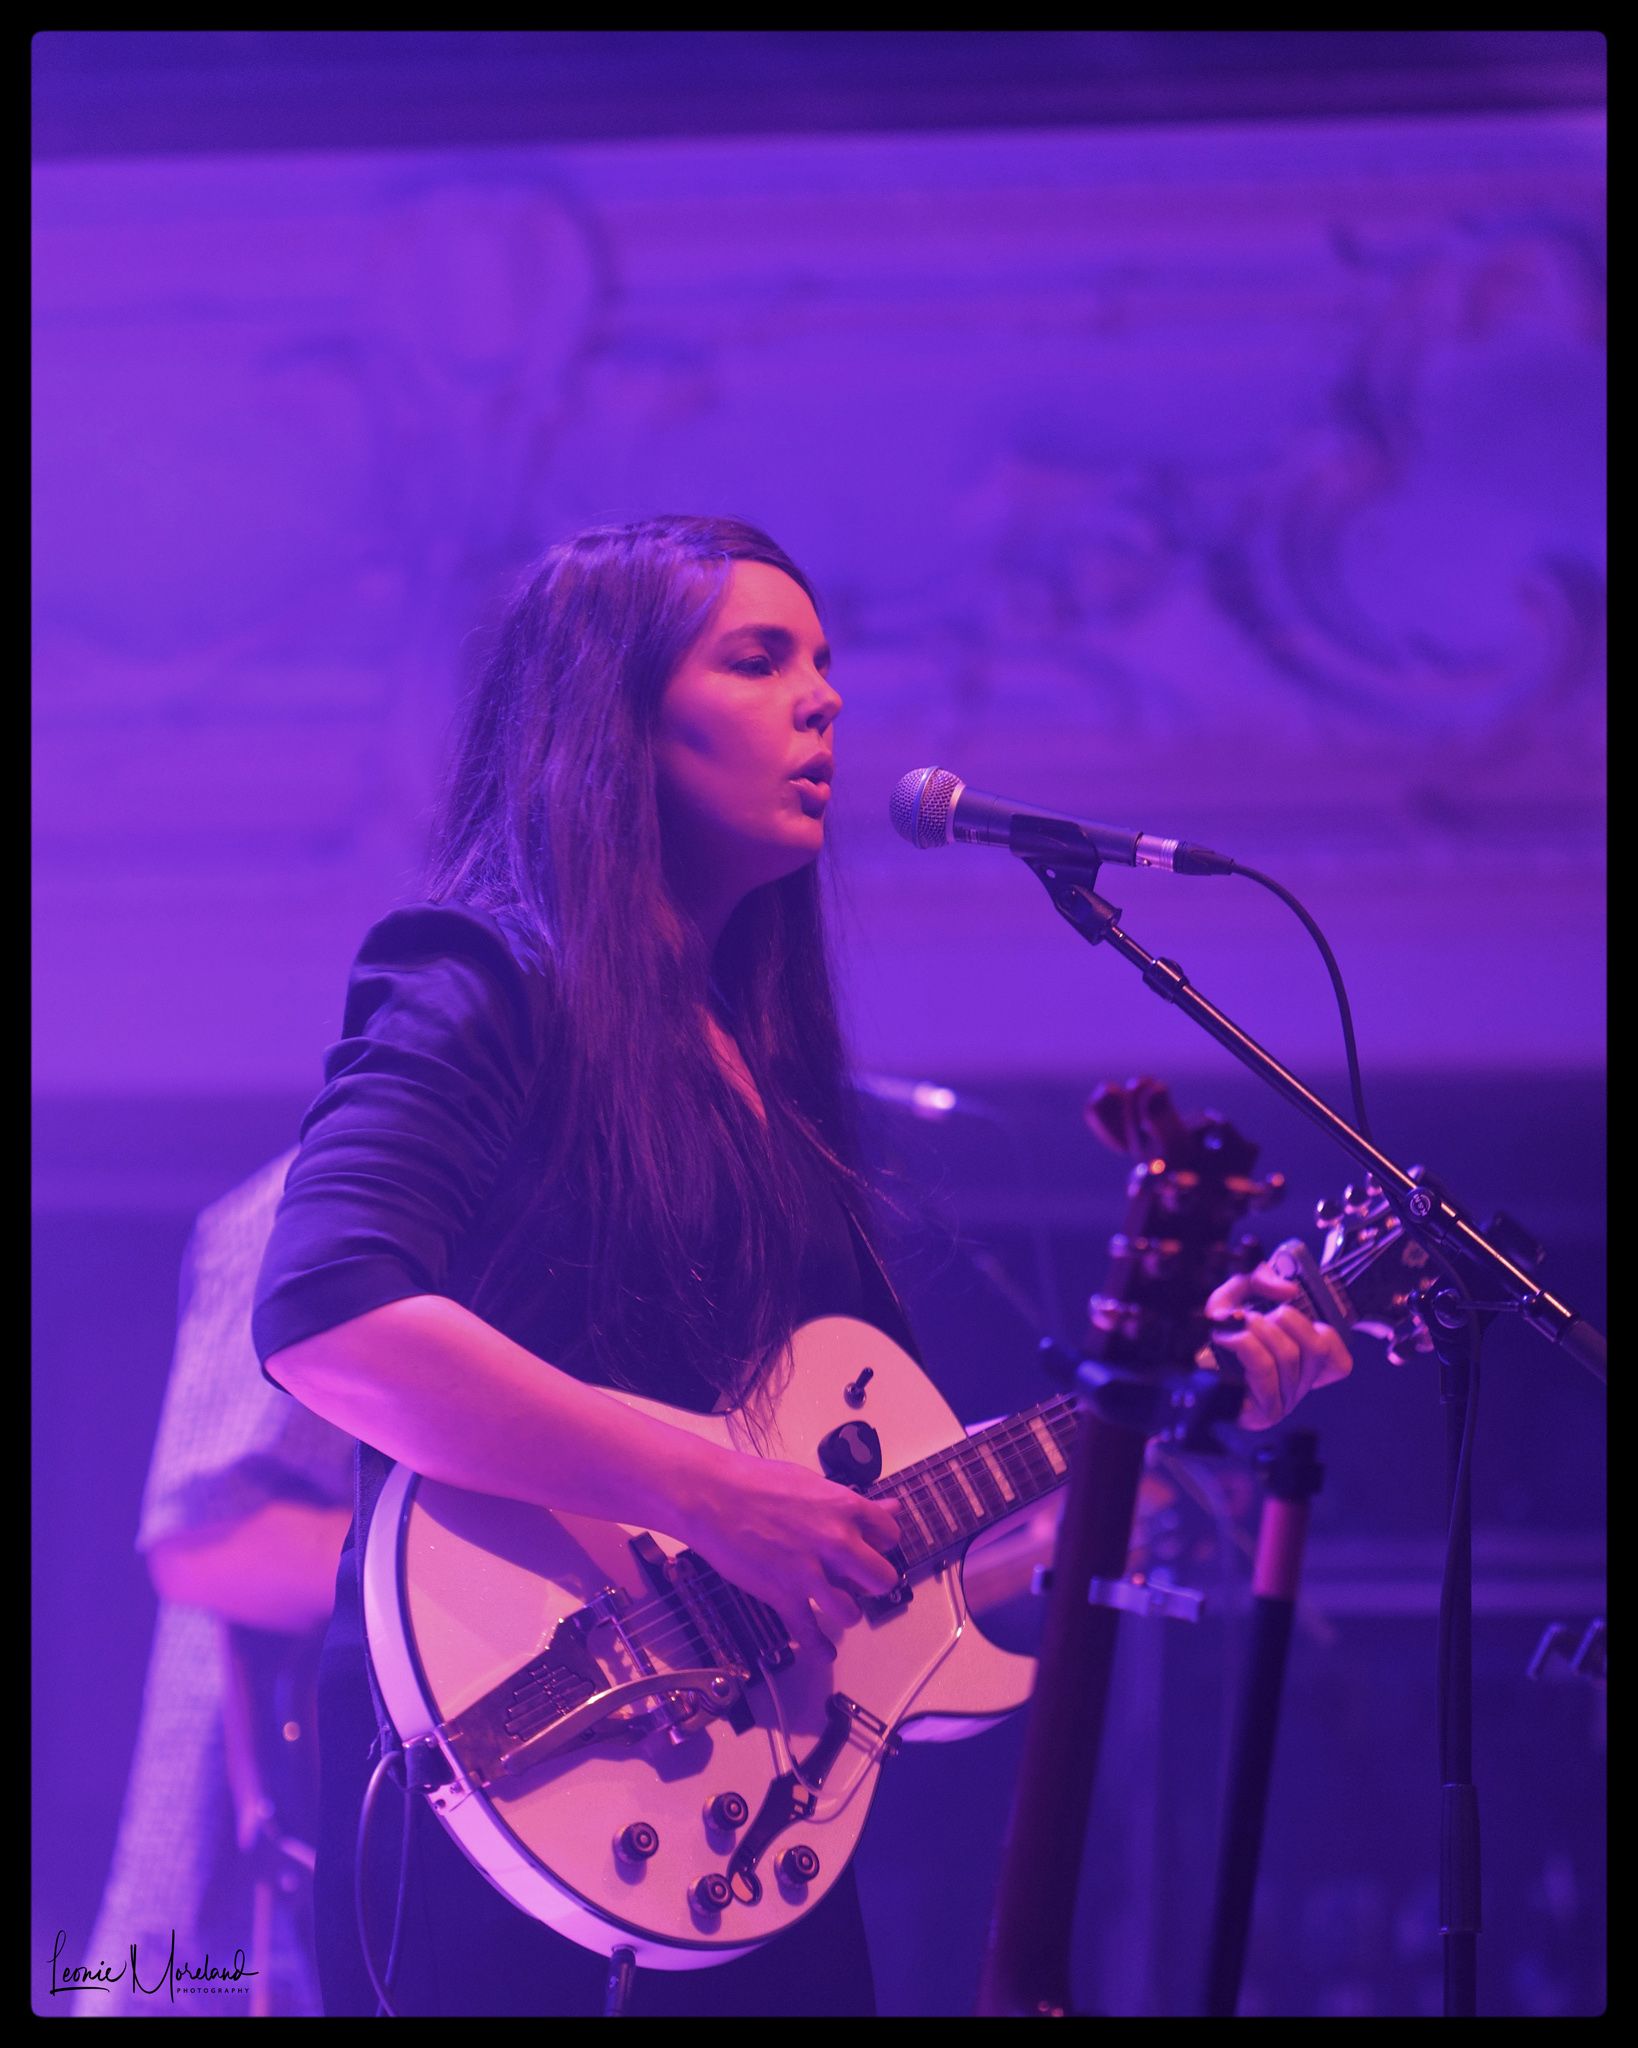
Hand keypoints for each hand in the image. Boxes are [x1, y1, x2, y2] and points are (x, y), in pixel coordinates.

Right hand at [678, 1449, 902, 1659]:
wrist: (711, 1496)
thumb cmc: (755, 1481)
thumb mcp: (811, 1483)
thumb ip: (852, 1504)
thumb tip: (889, 1507)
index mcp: (845, 1508)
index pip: (889, 1534)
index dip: (879, 1542)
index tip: (870, 1547)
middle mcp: (836, 1543)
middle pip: (882, 1578)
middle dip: (872, 1581)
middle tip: (857, 1578)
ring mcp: (810, 1573)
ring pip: (851, 1612)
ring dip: (845, 1610)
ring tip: (834, 1603)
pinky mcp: (783, 1595)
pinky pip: (809, 1633)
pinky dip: (818, 1648)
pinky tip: (825, 1654)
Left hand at [1205, 1265, 1352, 1430]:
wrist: (1181, 1363)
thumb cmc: (1219, 1331)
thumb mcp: (1238, 1294)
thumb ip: (1262, 1277)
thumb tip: (1289, 1290)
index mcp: (1303, 1367)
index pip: (1340, 1360)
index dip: (1320, 1328)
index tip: (1285, 1314)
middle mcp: (1298, 1388)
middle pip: (1318, 1347)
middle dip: (1286, 1319)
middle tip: (1256, 1316)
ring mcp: (1284, 1403)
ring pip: (1289, 1355)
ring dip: (1258, 1330)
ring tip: (1235, 1327)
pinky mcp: (1262, 1412)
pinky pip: (1265, 1368)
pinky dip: (1245, 1344)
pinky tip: (1225, 1339)